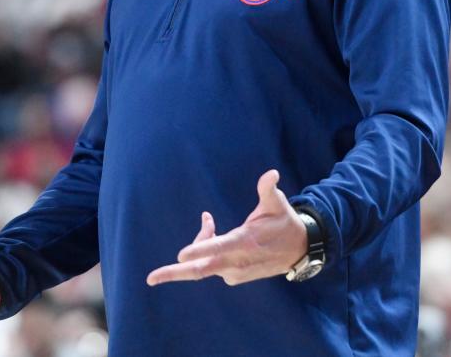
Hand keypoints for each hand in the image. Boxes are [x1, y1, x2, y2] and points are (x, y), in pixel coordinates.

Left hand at [146, 170, 306, 286]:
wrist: (298, 251)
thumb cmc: (284, 223)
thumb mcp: (277, 204)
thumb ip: (269, 190)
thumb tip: (271, 173)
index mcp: (245, 242)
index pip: (219, 248)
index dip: (200, 249)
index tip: (181, 255)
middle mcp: (237, 262)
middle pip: (202, 270)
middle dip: (175, 273)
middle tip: (152, 277)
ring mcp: (235, 272)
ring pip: (204, 262)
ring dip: (199, 243)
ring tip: (208, 221)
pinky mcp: (234, 277)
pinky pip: (210, 264)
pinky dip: (205, 249)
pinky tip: (212, 232)